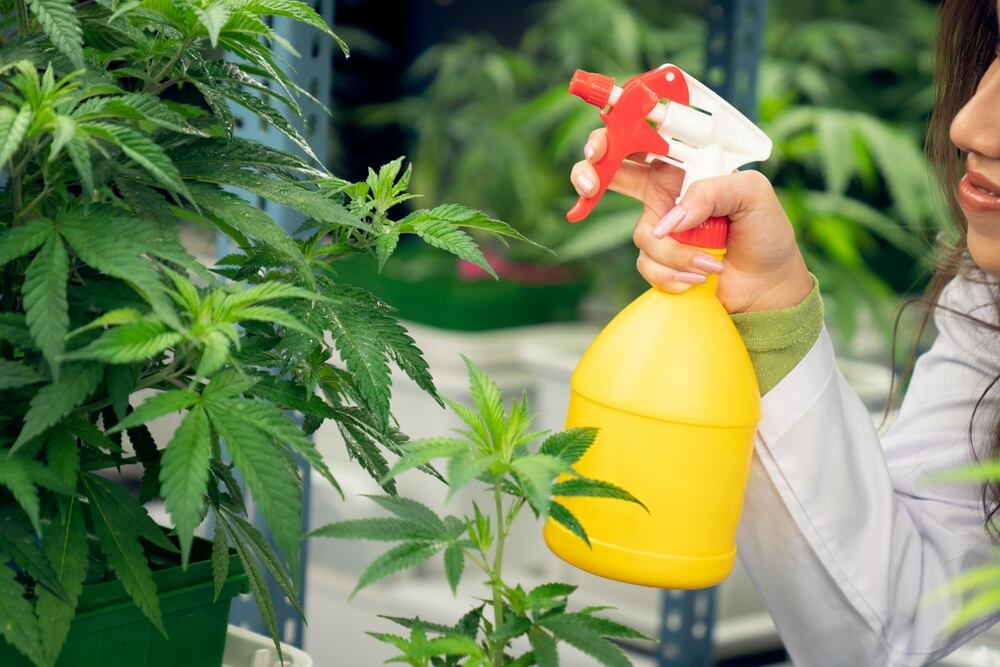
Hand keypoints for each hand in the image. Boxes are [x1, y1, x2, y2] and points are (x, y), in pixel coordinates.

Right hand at [570, 128, 813, 312]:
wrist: (768, 285)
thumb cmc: (765, 232)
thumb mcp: (752, 193)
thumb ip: (711, 191)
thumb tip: (671, 218)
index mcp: (684, 166)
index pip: (642, 141)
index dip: (614, 138)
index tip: (601, 148)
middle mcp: (665, 193)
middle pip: (610, 174)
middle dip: (590, 175)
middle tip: (589, 186)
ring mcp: (659, 227)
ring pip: (643, 234)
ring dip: (677, 253)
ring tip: (712, 263)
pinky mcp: (658, 261)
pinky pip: (647, 265)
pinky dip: (675, 274)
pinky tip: (701, 277)